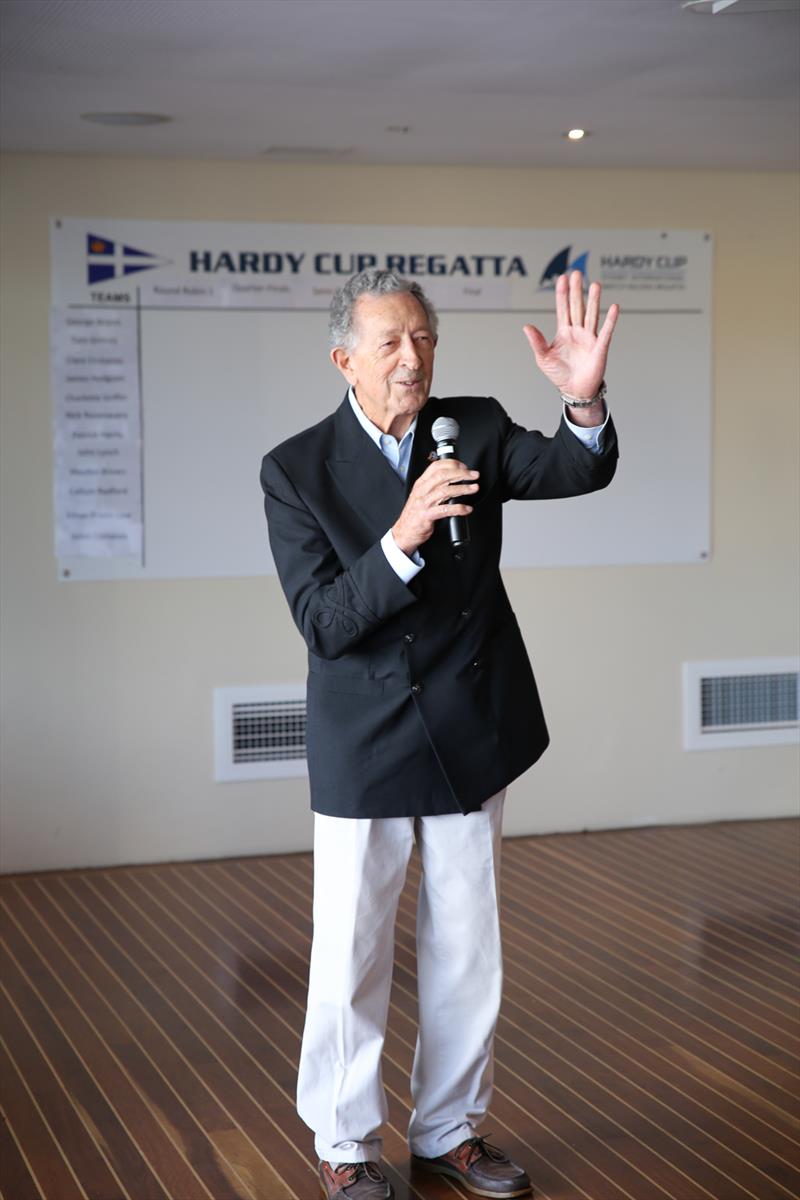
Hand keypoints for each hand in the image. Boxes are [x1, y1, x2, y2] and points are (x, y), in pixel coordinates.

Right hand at [392, 459, 478, 554]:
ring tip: (474, 488)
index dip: (452, 464)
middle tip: (474, 475)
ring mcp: (424, 503)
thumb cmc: (415, 514)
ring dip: (463, 488)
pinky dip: (459, 508)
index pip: (436, 466)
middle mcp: (422, 491)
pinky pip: (445, 509)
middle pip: (443, 475)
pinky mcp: (427, 516)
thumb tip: (453, 478)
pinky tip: (467, 509)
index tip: (465, 467)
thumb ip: (434, 486)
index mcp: (421, 483)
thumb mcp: (422, 495)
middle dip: (461, 474)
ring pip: (445, 491)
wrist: (404, 532)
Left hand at [523, 270, 618, 399]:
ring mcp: (589, 338)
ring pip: (591, 315)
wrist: (574, 390)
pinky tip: (614, 307)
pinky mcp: (599, 348)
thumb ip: (536, 341)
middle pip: (577, 307)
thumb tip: (526, 326)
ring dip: (593, 300)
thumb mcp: (543, 357)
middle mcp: (578, 331)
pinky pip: (606, 332)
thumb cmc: (559, 374)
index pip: (563, 308)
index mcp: (564, 331)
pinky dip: (610, 320)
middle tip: (577, 273)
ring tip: (594, 285)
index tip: (562, 278)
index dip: (562, 294)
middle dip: (577, 291)